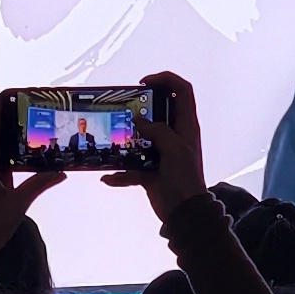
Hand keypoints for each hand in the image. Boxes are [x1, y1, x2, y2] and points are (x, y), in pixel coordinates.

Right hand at [110, 72, 208, 213]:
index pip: (182, 90)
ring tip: (111, 136)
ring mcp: (161, 153)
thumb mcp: (174, 149)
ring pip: (141, 138)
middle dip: (140, 107)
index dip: (166, 79)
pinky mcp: (150, 170)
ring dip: (125, 139)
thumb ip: (157, 131)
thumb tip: (138, 121)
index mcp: (186, 125)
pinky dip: (120, 174)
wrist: (184, 213)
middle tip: (123, 106)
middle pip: (158, 111)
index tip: (144, 82)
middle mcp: (174, 136)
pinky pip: (131, 168)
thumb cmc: (184, 178)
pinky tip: (108, 178)